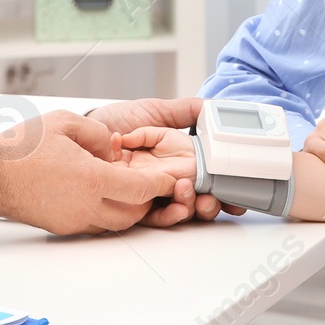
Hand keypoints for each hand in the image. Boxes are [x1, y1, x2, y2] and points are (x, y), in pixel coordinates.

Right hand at [0, 110, 175, 234]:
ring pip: (115, 223)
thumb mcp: (66, 123)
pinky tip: (103, 195)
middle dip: (148, 202)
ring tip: (130, 190)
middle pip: (133, 214)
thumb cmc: (23, 147)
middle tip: (154, 185)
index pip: (141, 190)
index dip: (160, 185)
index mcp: (91, 180)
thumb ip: (99, 134)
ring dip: (129, 210)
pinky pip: (95, 224)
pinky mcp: (62, 226)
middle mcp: (86, 206)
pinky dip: (107, 213)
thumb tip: (115, 148)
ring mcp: (74, 220)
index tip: (170, 178)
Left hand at [86, 97, 240, 223]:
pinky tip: (172, 207)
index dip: (221, 192)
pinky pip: (149, 216)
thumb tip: (214, 108)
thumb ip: (186, 111)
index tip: (235, 198)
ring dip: (187, 210)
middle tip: (207, 198)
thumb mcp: (157, 110)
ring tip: (188, 199)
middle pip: (194, 201)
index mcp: (176, 163)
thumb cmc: (120, 118)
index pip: (204, 182)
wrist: (89, 127)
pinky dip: (164, 214)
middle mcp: (165, 181)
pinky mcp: (130, 201)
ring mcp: (148, 192)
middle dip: (207, 205)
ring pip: (176, 211)